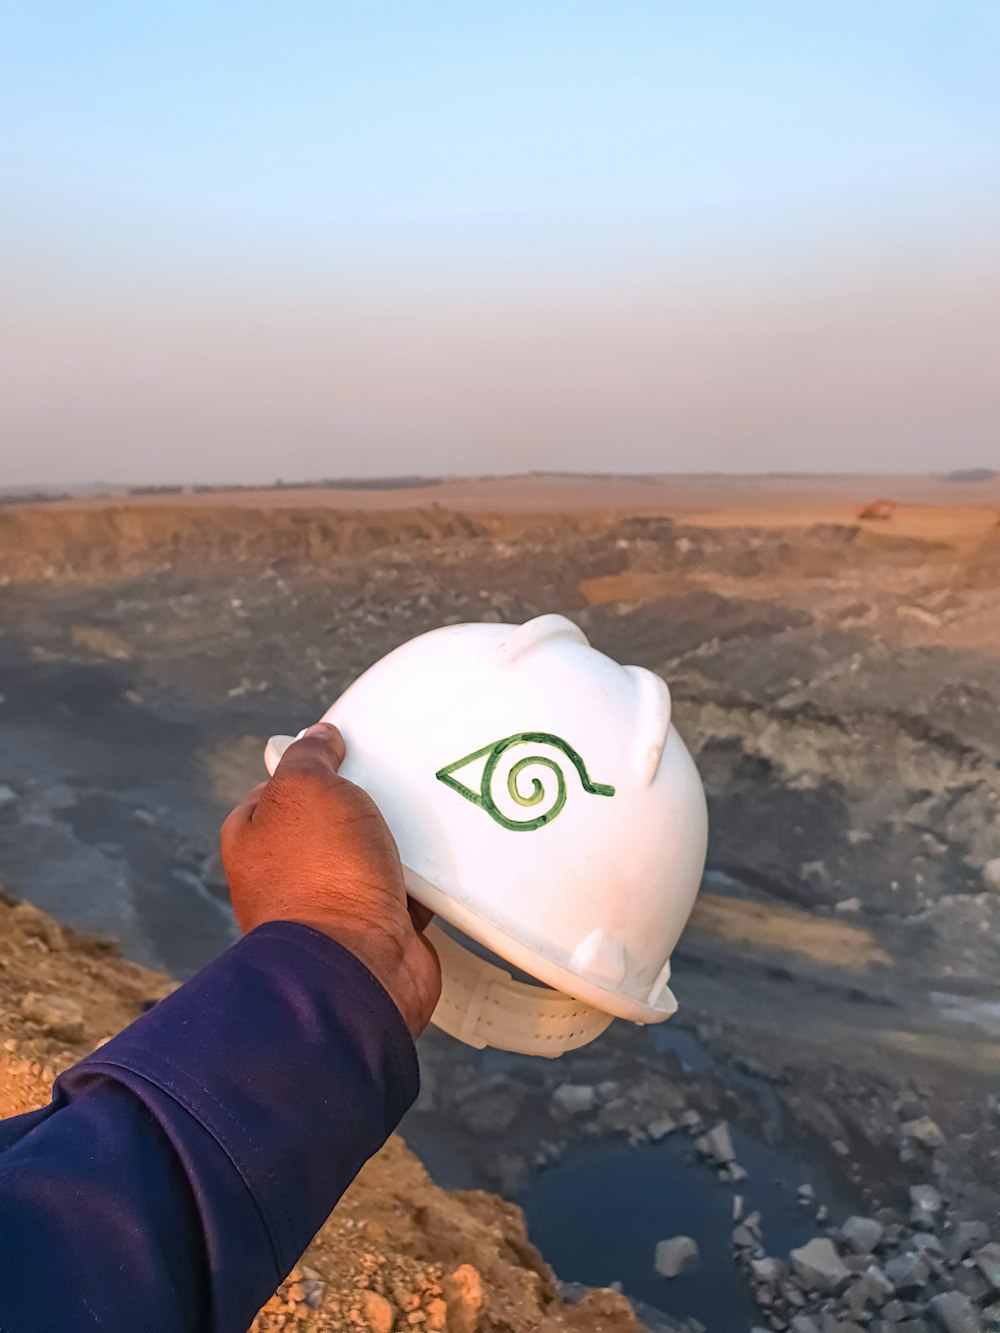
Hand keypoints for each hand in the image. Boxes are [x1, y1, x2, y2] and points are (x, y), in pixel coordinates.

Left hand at [220, 723, 440, 1036]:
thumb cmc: (319, 878)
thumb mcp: (306, 788)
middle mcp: (287, 876)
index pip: (278, 790)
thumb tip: (317, 736)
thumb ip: (310, 757)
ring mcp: (332, 905)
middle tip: (390, 786)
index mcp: (254, 840)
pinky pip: (406, 891)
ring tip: (421, 820)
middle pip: (332, 822)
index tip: (346, 753)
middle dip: (363, 806)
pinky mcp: (377, 928)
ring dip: (397, 842)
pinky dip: (424, 880)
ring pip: (372, 856)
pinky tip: (439, 863)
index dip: (313, 769)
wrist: (358, 964)